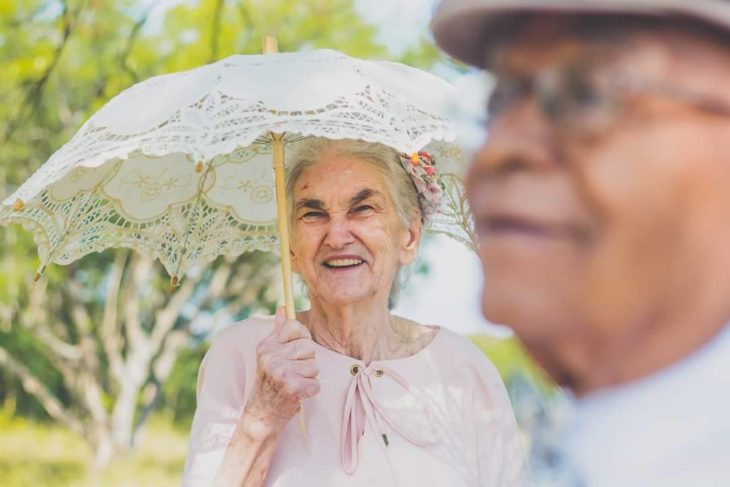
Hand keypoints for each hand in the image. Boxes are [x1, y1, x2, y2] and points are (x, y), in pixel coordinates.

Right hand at [246, 307, 319, 434]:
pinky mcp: (293, 388)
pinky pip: (316, 384)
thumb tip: (283, 308)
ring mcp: (281, 372)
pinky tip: (297, 395)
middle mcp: (271, 357)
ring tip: (294, 383)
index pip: (295, 327)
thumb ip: (278, 331)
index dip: (302, 339)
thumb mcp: (269, 355)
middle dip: (306, 361)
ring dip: (309, 377)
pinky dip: (310, 391)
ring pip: (314, 366)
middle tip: (292, 373)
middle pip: (309, 347)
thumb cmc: (270, 382)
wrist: (262, 414)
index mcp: (266, 346)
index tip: (295, 352)